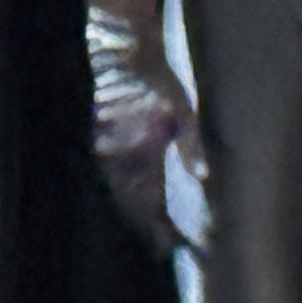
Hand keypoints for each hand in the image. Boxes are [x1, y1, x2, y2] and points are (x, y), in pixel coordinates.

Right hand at [87, 7, 202, 254]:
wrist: (121, 56)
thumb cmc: (157, 82)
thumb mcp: (182, 111)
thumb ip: (192, 146)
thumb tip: (203, 179)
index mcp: (140, 151)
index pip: (150, 202)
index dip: (162, 227)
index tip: (175, 245)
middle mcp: (118, 157)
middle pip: (132, 205)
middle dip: (150, 227)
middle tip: (166, 246)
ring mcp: (104, 152)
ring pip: (120, 194)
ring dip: (136, 213)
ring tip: (154, 231)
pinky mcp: (98, 145)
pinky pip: (111, 179)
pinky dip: (125, 194)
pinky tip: (137, 200)